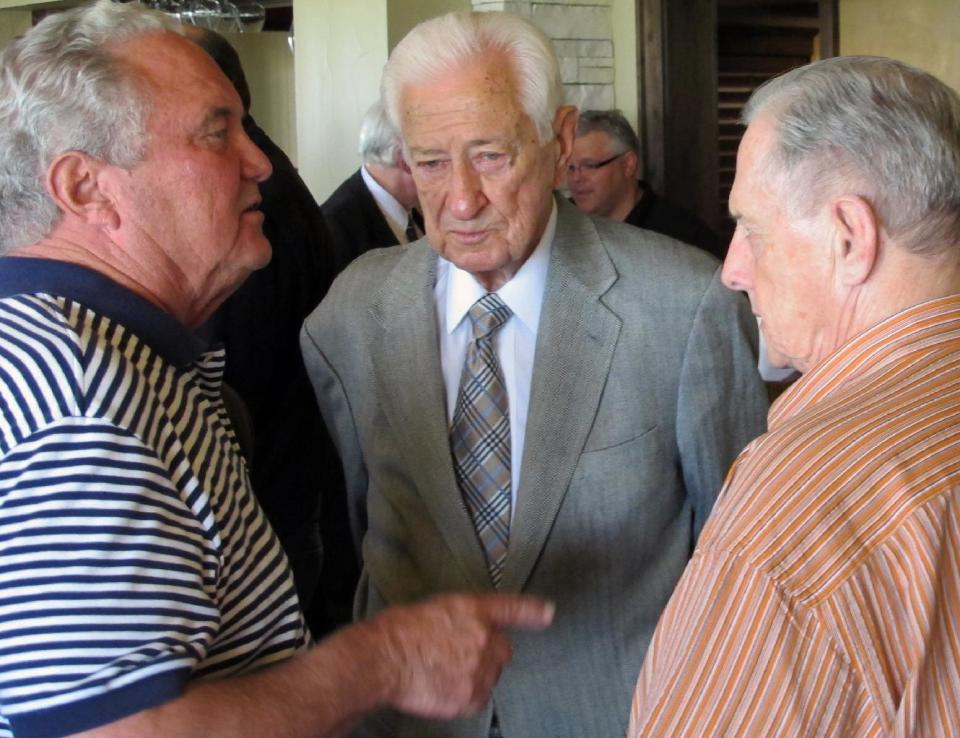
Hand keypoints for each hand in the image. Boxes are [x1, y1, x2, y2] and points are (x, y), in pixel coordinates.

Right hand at [364, 592, 553, 718]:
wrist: (383, 660)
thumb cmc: (398, 631)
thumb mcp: (434, 608)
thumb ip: (461, 617)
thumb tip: (468, 629)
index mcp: (472, 609)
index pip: (511, 608)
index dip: (532, 611)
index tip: (548, 612)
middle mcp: (482, 637)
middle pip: (503, 649)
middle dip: (489, 652)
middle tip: (459, 655)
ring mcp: (479, 669)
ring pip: (491, 675)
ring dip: (477, 674)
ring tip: (444, 671)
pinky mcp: (471, 696)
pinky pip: (478, 698)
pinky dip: (466, 695)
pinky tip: (443, 687)